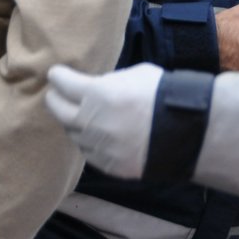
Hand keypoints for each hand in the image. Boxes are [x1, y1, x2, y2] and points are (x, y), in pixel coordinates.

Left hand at [46, 63, 163, 178]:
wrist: (184, 131)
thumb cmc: (162, 94)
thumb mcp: (134, 74)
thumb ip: (109, 82)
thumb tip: (96, 87)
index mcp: (96, 94)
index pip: (63, 84)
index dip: (58, 77)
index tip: (56, 74)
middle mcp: (90, 122)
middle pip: (59, 111)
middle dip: (55, 100)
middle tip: (55, 95)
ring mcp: (98, 146)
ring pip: (73, 134)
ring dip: (73, 122)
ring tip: (79, 115)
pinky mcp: (108, 165)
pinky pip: (90, 152)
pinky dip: (89, 141)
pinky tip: (96, 135)